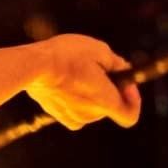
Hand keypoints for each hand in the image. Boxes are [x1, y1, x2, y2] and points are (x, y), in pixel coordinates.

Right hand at [24, 34, 139, 131]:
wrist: (33, 65)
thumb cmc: (68, 55)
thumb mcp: (99, 50)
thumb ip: (117, 63)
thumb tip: (123, 69)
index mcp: (105, 101)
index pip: (129, 116)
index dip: (133, 101)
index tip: (126, 84)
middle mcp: (90, 114)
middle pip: (108, 105)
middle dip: (108, 88)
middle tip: (97, 66)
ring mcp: (72, 116)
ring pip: (90, 106)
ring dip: (90, 92)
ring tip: (77, 69)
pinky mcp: (57, 114)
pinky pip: (74, 108)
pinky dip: (74, 97)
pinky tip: (65, 80)